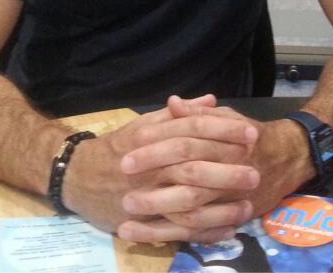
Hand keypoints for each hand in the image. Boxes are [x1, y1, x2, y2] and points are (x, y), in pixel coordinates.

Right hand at [64, 95, 259, 242]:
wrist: (77, 176)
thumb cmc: (116, 148)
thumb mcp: (144, 124)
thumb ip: (179, 115)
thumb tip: (210, 100)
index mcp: (152, 138)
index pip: (193, 130)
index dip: (223, 131)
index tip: (251, 134)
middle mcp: (150, 166)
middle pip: (193, 167)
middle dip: (226, 171)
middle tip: (255, 173)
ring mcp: (146, 196)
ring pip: (187, 203)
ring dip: (219, 207)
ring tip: (246, 207)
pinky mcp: (142, 221)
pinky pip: (177, 230)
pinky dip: (203, 232)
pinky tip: (226, 231)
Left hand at [121, 98, 315, 235]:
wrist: (289, 159)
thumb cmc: (251, 136)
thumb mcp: (228, 117)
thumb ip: (200, 115)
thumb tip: (173, 103)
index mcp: (225, 140)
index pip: (187, 140)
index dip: (158, 144)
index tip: (129, 149)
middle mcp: (229, 168)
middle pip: (188, 174)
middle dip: (154, 180)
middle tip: (123, 182)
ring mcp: (231, 196)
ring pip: (192, 207)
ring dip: (157, 213)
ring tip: (125, 218)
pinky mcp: (231, 217)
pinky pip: (200, 231)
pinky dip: (172, 235)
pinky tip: (145, 237)